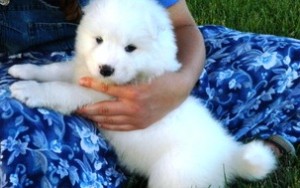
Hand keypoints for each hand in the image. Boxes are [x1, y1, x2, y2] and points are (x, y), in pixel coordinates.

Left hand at [76, 72, 190, 130]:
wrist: (179, 91)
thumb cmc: (162, 78)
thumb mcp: (146, 72)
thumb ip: (128, 74)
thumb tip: (110, 71)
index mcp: (134, 93)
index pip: (108, 89)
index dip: (93, 85)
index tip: (81, 82)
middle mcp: (134, 108)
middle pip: (105, 109)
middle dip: (88, 108)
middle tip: (75, 107)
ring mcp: (137, 118)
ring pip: (110, 120)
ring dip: (95, 118)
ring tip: (84, 115)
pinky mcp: (141, 124)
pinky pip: (121, 127)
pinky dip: (108, 126)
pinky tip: (100, 123)